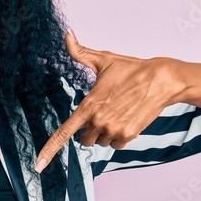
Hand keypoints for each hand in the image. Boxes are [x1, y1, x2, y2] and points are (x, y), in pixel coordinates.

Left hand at [34, 29, 180, 172]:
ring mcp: (114, 129)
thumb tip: (67, 34)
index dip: (49, 150)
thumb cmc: (131, 69)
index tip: (39, 165)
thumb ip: (80, 52)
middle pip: (84, 140)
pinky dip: (119, 137)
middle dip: (90, 130)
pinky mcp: (128, 135)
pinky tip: (127, 120)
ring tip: (119, 113)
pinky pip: (116, 145)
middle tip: (104, 112)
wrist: (161, 79)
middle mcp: (98, 120)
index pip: (63, 132)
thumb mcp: (103, 60)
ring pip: (100, 143)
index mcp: (88, 105)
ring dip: (105, 133)